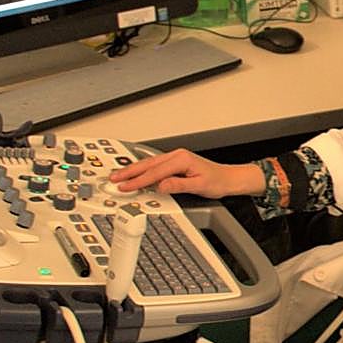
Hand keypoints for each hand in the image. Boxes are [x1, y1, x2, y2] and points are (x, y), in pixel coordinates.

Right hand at [108, 149, 264, 197]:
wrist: (228, 178)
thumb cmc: (217, 181)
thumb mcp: (199, 186)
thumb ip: (179, 185)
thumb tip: (162, 186)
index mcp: (181, 159)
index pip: (155, 172)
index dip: (138, 180)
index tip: (126, 186)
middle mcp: (177, 156)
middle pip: (148, 164)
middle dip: (129, 171)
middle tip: (114, 178)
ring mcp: (175, 158)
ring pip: (149, 164)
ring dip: (134, 170)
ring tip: (119, 175)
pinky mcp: (175, 163)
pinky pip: (154, 166)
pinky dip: (143, 170)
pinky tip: (135, 173)